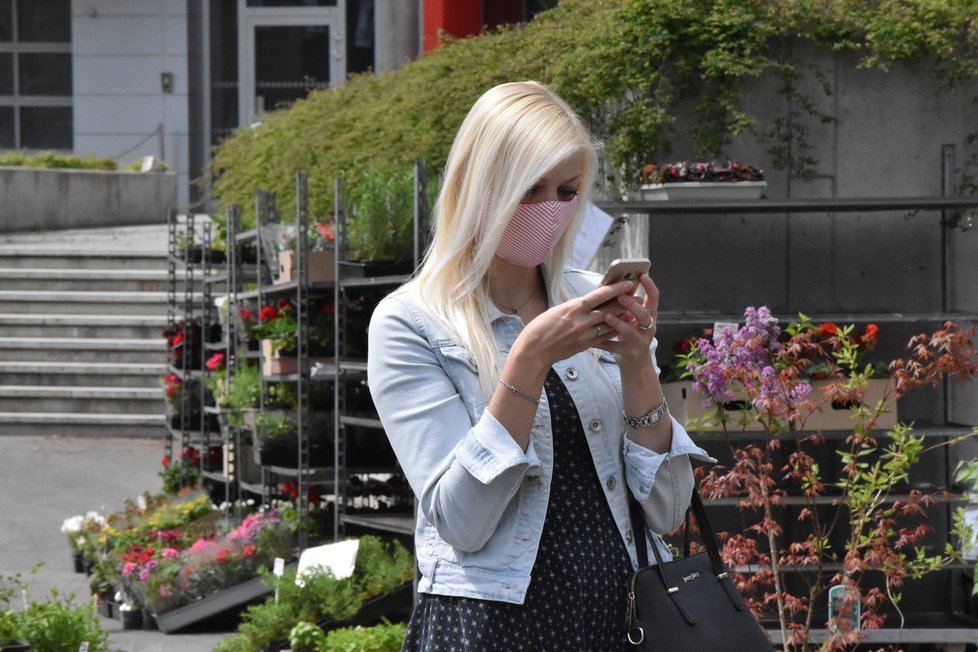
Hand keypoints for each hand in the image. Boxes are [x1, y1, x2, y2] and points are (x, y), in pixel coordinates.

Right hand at [510, 280, 635, 368]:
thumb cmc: (540, 328)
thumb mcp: (557, 310)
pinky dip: (614, 331)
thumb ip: (575, 307)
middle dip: (625, 303)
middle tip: (637, 297)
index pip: (599, 295)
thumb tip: (588, 303)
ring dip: (623, 318)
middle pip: (609, 309)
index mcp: (573, 308)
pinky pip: (604, 337)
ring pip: (610, 324)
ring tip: (634, 312)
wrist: (534, 351)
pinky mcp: (585, 346)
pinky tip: (622, 328)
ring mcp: (584, 334)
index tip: (627, 283)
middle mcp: (581, 321)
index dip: (616, 288)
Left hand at [597, 274, 658, 368]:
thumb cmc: (631, 337)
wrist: (636, 365)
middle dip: (632, 305)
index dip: (650, 286)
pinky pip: (615, 347)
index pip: (654, 299)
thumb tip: (615, 288)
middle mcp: (648, 329)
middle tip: (620, 296)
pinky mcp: (630, 353)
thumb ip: (628, 308)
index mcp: (649, 317)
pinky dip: (604, 342)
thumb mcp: (633, 321)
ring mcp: (640, 342)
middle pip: (645, 315)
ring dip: (618, 323)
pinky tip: (593, 339)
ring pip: (631, 332)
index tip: (642, 275)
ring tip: (606, 315)